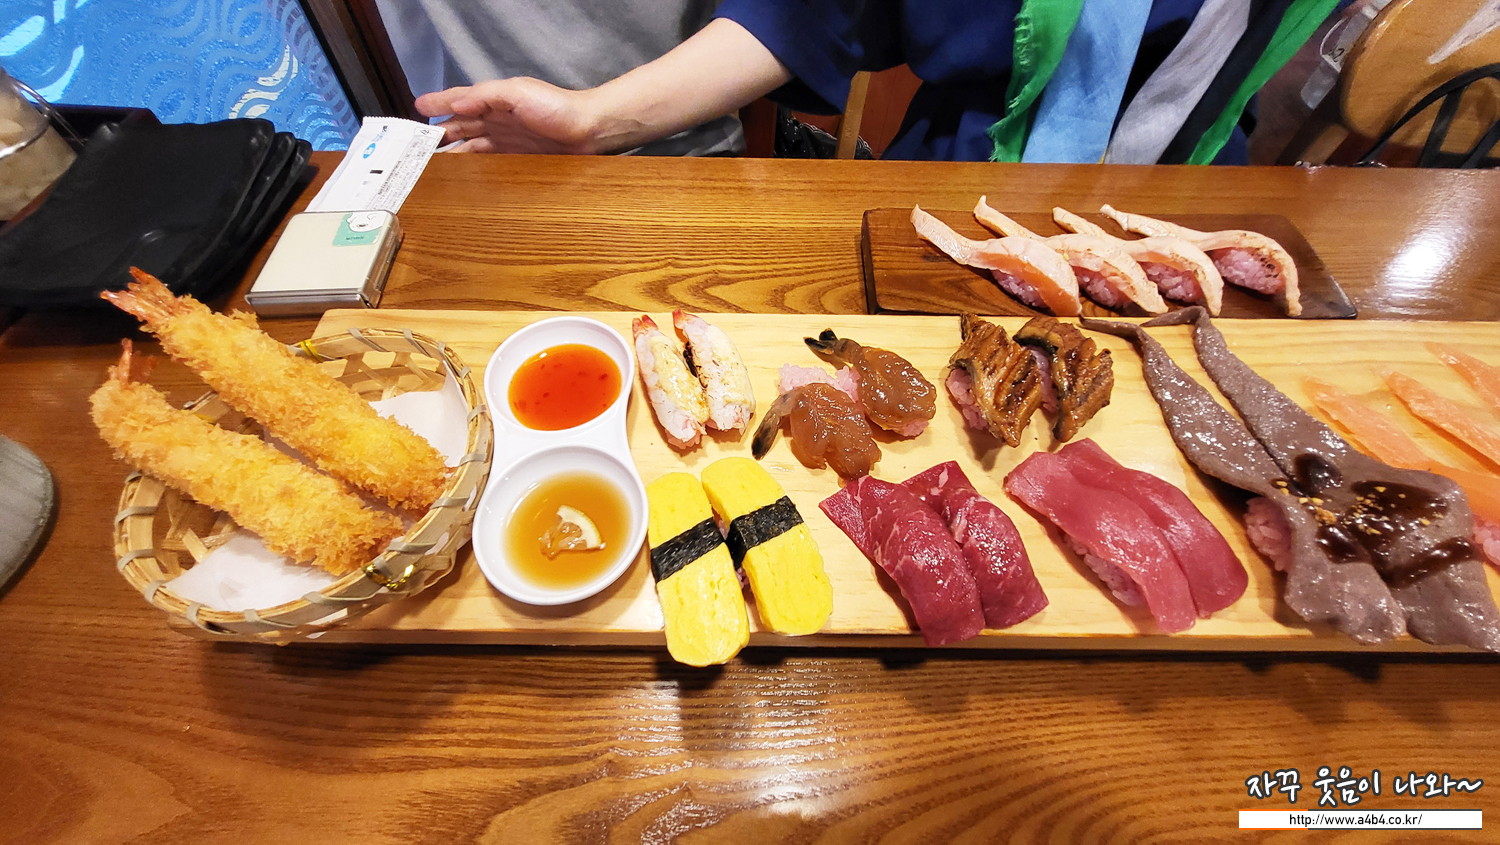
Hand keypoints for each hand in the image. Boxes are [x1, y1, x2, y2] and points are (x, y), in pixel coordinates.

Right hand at [415, 78, 604, 153]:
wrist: (589, 131)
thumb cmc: (556, 107)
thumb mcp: (517, 93)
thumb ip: (485, 96)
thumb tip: (454, 105)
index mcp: (492, 101)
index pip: (458, 102)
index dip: (437, 105)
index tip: (416, 109)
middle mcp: (496, 121)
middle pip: (459, 128)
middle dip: (438, 136)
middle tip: (415, 149)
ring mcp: (506, 142)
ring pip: (471, 148)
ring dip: (453, 156)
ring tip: (431, 168)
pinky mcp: (516, 160)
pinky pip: (488, 165)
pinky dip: (473, 170)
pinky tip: (462, 179)